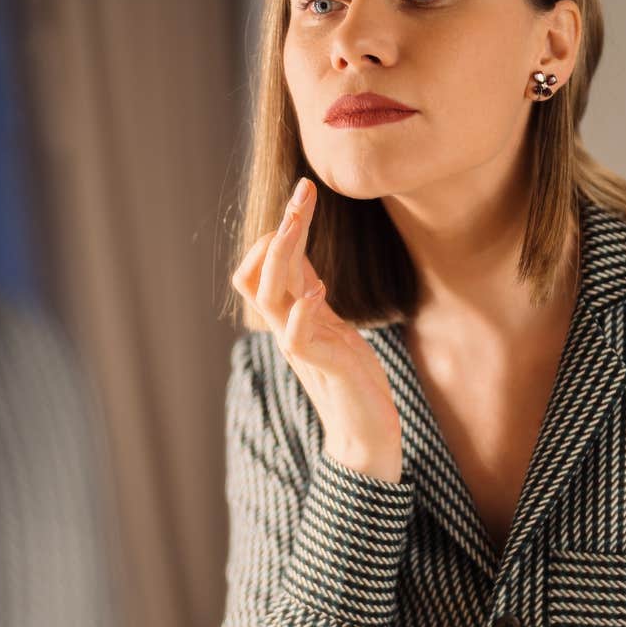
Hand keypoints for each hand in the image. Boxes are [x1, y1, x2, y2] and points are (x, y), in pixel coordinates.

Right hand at [231, 178, 403, 482]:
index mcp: (289, 316)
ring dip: (282, 257)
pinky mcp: (323, 367)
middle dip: (281, 229)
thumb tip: (297, 248)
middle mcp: (287, 328)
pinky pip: (296, 337)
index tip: (304, 193)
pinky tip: (318, 292)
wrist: (366, 434)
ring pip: (269, 297)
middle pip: (259, 273)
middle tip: (303, 191)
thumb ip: (309, 290)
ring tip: (297, 223)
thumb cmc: (352, 379)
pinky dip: (302, 312)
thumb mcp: (331, 323)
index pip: (265, 265)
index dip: (280, 229)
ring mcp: (301, 348)